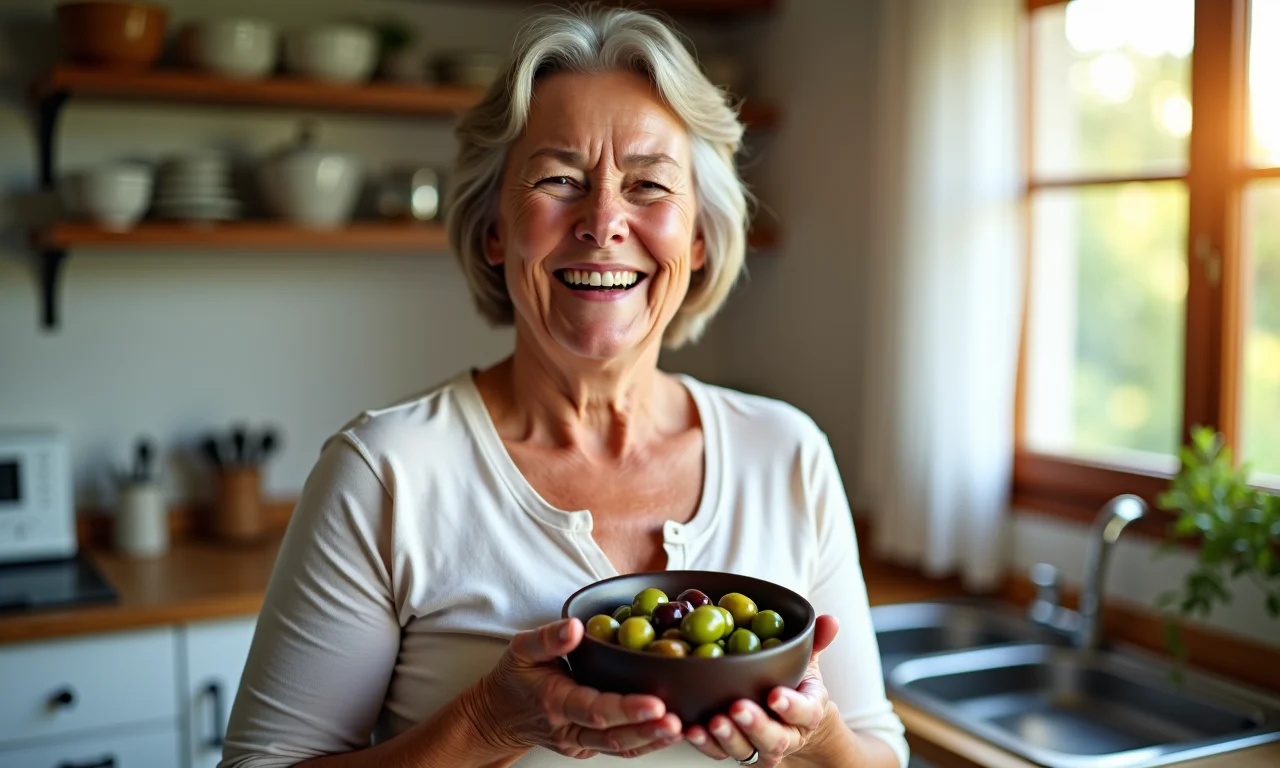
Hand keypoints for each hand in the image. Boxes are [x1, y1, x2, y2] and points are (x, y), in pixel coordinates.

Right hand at [468, 617, 683, 758]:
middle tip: (677, 721)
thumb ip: (548, 638)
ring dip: (652, 740)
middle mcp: (569, 729)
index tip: (655, 703)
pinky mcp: (589, 747)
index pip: (593, 709)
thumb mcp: (521, 649)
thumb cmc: (514, 679)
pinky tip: (671, 733)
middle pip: (613, 736)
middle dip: (647, 730)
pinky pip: (620, 748)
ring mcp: (580, 743)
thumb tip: (576, 626)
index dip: (626, 709)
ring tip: (683, 729)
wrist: (500, 716)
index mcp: (555, 702)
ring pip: (620, 748)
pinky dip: (647, 742)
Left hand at [684, 615, 840, 765]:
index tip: (775, 695)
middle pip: (775, 739)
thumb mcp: (808, 661)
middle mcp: (786, 735)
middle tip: (738, 707)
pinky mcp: (734, 751)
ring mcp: (759, 747)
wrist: (786, 720)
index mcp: (808, 711)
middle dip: (756, 725)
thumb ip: (816, 641)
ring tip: (713, 721)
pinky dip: (703, 743)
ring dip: (727, 737)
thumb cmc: (794, 684)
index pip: (807, 712)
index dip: (793, 707)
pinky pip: (718, 752)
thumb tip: (830, 620)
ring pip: (745, 750)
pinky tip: (690, 729)